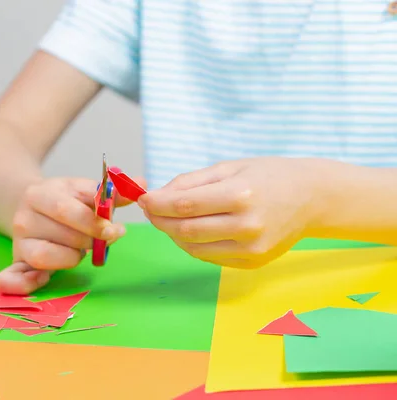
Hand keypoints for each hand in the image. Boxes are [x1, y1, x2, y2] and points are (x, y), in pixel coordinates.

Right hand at [0, 176, 145, 293]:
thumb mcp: (84, 191)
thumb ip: (113, 192)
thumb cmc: (64, 200)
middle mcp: (23, 217)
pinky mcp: (16, 262)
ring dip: (72, 257)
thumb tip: (141, 184)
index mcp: (39, 194)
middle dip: (90, 240)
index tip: (114, 229)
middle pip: (62, 235)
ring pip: (46, 257)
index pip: (67, 210)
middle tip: (103, 240)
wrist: (29, 206)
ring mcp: (18, 241)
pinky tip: (43, 279)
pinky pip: (13, 278)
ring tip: (79, 249)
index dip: (94, 222)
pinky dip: (25, 283)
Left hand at [139, 157, 326, 268]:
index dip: (156, 204)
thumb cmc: (268, 176)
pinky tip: (191, 230)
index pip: (184, 206)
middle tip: (150, 211)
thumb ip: (190, 182)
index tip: (143, 200)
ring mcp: (251, 248)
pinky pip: (210, 257)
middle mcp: (247, 226)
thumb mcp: (229, 167)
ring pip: (194, 248)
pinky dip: (193, 244)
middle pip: (185, 230)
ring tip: (168, 220)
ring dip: (173, 234)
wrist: (312, 198)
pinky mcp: (252, 262)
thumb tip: (156, 196)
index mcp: (241, 195)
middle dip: (160, 221)